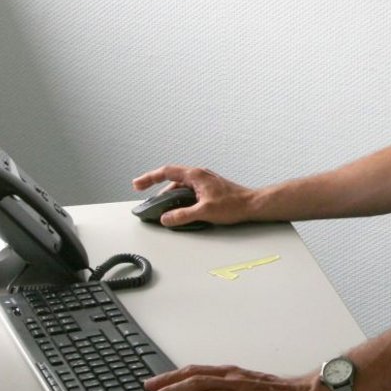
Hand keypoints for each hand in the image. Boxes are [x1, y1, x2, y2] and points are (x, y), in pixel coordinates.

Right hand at [131, 165, 257, 227]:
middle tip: (148, 202)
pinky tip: (180, 210)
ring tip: (163, 210)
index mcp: (196, 175)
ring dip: (170, 197)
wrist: (253, 205)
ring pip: (181, 187)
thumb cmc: (234, 204)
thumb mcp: (204, 212)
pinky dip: (180, 199)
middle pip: (172, 180)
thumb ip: (182, 215)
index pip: (167, 172)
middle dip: (158, 190)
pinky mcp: (209, 189)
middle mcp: (199, 175)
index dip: (149, 178)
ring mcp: (204, 182)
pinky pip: (189, 192)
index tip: (137, 184)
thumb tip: (166, 218)